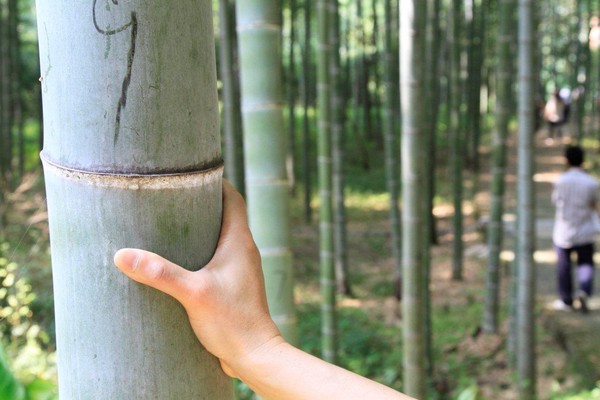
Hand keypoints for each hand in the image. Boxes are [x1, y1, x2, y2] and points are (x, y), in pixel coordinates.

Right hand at [113, 181, 282, 376]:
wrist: (254, 355)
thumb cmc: (233, 321)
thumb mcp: (193, 293)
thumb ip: (160, 272)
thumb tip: (123, 254)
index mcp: (240, 241)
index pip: (233, 198)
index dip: (215, 182)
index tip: (191, 173)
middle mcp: (243, 251)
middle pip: (224, 216)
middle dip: (200, 205)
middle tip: (169, 199)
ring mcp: (239, 270)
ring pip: (219, 239)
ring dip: (198, 231)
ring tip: (167, 228)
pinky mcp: (232, 287)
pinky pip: (215, 260)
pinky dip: (198, 254)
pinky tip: (176, 264)